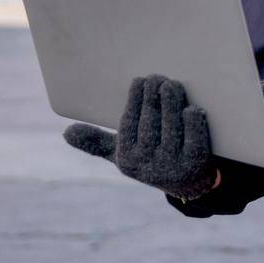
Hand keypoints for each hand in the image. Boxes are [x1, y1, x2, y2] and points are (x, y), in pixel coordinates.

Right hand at [63, 75, 218, 199]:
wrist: (188, 184)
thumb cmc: (150, 160)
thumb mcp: (123, 155)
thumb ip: (97, 143)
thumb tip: (66, 132)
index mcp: (127, 160)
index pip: (130, 123)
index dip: (135, 99)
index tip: (139, 80)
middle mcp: (148, 165)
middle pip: (150, 122)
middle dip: (153, 97)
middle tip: (157, 78)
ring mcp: (173, 166)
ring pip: (172, 127)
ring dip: (172, 102)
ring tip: (172, 85)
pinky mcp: (196, 165)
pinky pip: (194, 138)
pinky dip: (192, 122)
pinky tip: (190, 108)